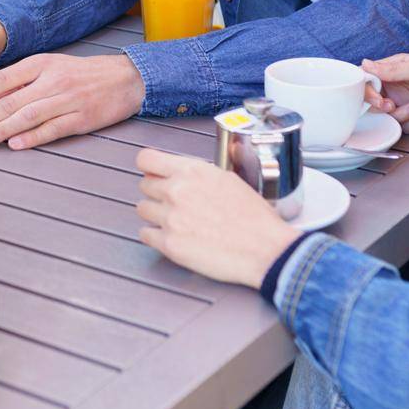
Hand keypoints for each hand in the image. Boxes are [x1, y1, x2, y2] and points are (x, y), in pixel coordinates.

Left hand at [0, 53, 144, 149]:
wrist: (126, 78)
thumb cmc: (83, 74)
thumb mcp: (51, 67)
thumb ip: (23, 82)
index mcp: (40, 64)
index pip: (1, 80)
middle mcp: (52, 80)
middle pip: (10, 102)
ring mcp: (68, 99)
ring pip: (27, 116)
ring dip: (0, 131)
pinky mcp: (82, 118)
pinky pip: (52, 128)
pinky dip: (32, 137)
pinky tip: (14, 145)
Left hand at [135, 148, 299, 287]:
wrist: (265, 249)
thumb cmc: (254, 218)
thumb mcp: (228, 179)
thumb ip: (199, 174)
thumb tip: (182, 174)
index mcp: (192, 171)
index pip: (146, 159)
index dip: (149, 167)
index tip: (153, 173)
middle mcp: (177, 190)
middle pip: (144, 185)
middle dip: (157, 192)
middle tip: (174, 202)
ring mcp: (170, 217)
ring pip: (142, 209)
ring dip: (155, 214)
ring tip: (176, 221)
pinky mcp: (169, 244)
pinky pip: (145, 234)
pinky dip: (156, 236)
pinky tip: (173, 236)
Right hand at [361, 53, 408, 131]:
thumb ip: (393, 69)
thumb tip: (365, 64)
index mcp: (397, 68)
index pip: (369, 76)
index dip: (366, 88)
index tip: (375, 96)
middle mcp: (398, 85)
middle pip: (374, 99)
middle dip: (380, 105)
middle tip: (389, 105)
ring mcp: (406, 102)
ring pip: (388, 116)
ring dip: (402, 114)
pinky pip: (405, 125)